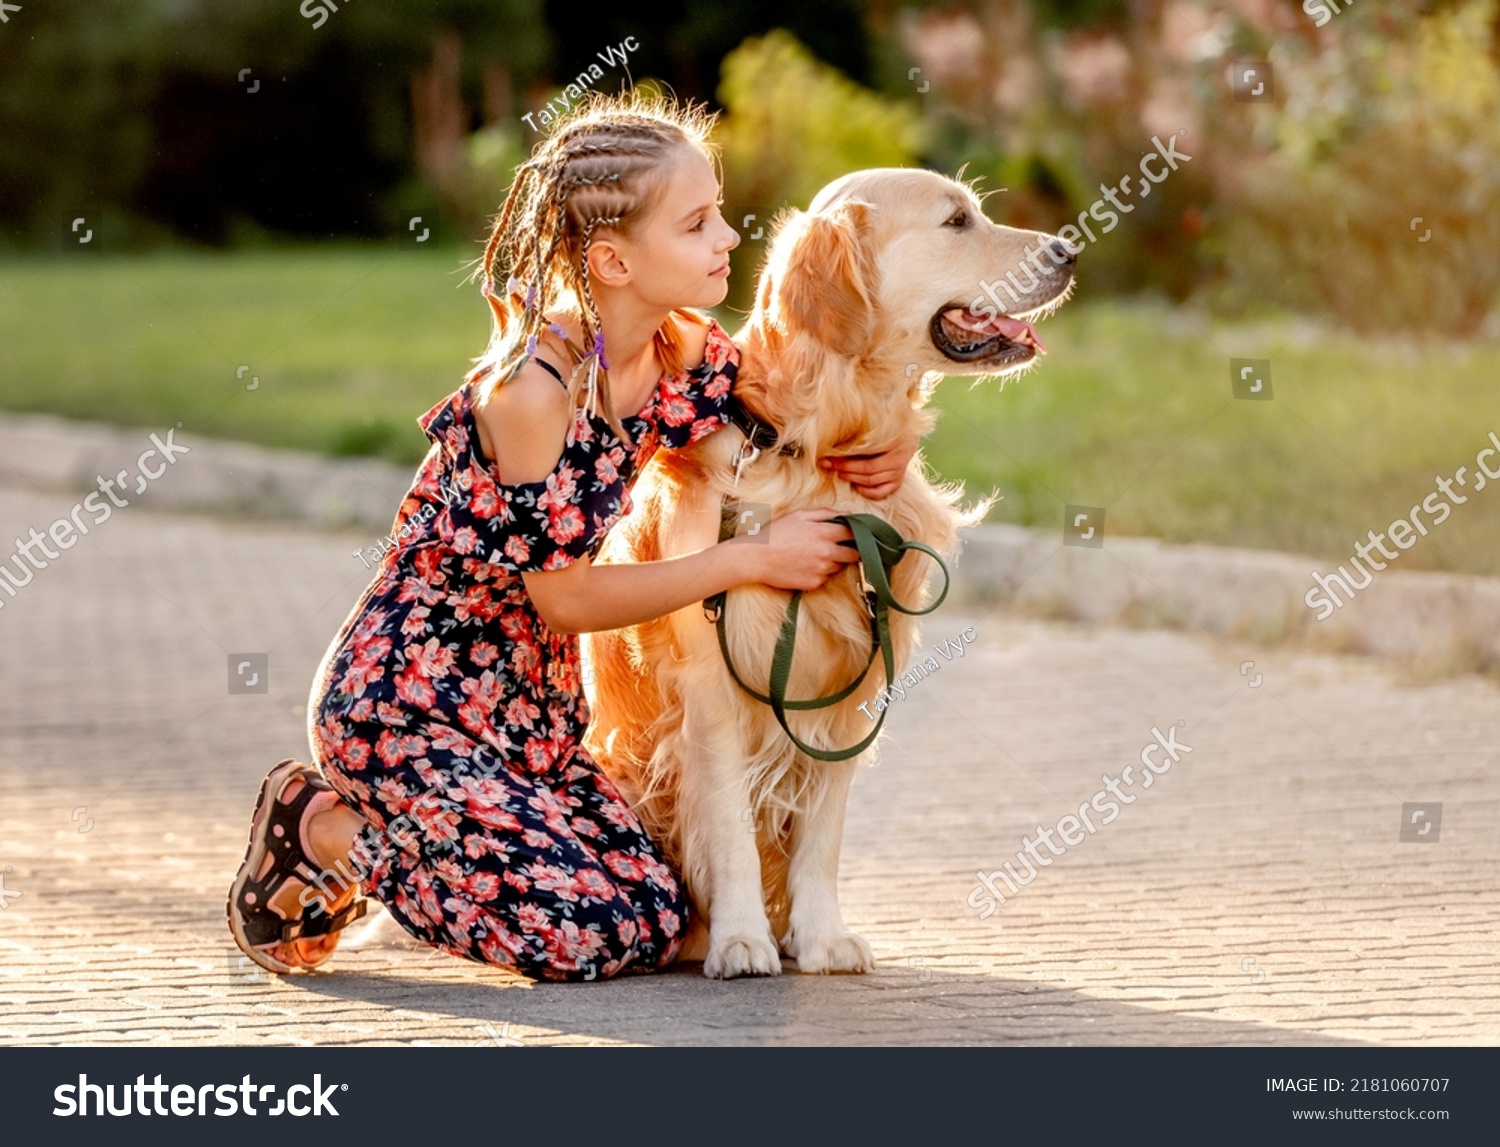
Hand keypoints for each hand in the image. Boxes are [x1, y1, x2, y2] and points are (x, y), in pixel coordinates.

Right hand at [744, 508, 859, 592]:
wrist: (756, 558)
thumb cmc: (776, 533)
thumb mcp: (799, 515)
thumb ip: (826, 513)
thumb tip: (848, 514)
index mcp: (825, 533)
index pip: (856, 533)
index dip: (860, 533)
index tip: (860, 534)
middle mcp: (827, 553)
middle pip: (855, 554)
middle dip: (853, 550)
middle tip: (843, 547)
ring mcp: (822, 570)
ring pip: (839, 566)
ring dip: (835, 561)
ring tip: (816, 555)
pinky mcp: (814, 584)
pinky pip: (825, 578)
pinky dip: (821, 572)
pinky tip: (806, 566)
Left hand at [818, 429, 918, 499]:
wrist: (906, 436)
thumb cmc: (887, 428)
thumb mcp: (878, 426)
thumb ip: (862, 433)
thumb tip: (834, 439)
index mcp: (896, 443)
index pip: (866, 455)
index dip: (845, 459)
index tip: (827, 457)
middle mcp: (900, 460)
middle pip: (868, 470)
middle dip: (845, 469)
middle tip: (828, 465)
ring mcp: (899, 473)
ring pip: (871, 482)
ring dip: (852, 478)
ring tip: (838, 473)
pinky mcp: (897, 483)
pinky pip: (879, 493)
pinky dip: (865, 491)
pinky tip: (855, 485)